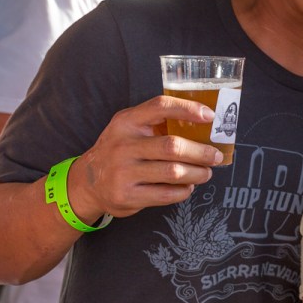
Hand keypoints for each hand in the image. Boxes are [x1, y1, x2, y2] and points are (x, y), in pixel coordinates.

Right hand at [69, 95, 223, 218]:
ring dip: (197, 173)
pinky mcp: (126, 196)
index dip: (188, 109)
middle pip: (173, 146)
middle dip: (201, 152)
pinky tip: (188, 186)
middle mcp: (123, 145)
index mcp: (126, 122)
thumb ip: (158, 123)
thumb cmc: (120, 151)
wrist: (87, 183)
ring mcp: (123, 172)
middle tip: (215, 156)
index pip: (160, 106)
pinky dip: (183, 190)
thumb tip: (204, 125)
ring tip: (206, 172)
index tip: (210, 116)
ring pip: (173, 172)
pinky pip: (166, 194)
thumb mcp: (129, 129)